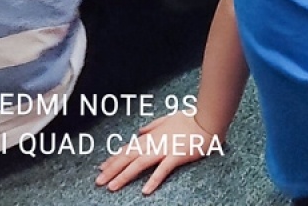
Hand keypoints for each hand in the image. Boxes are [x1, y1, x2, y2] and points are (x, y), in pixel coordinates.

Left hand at [95, 112, 219, 194]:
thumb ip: (153, 125)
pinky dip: (153, 179)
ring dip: (124, 175)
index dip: (114, 158)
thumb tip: (140, 131)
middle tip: (98, 181)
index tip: (101, 167)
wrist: (208, 119)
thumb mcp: (169, 118)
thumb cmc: (191, 118)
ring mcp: (165, 149)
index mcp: (152, 135)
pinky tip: (145, 190)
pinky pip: (163, 169)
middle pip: (128, 157)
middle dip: (112, 169)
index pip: (128, 148)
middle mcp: (154, 142)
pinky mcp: (177, 156)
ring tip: (112, 187)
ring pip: (139, 163)